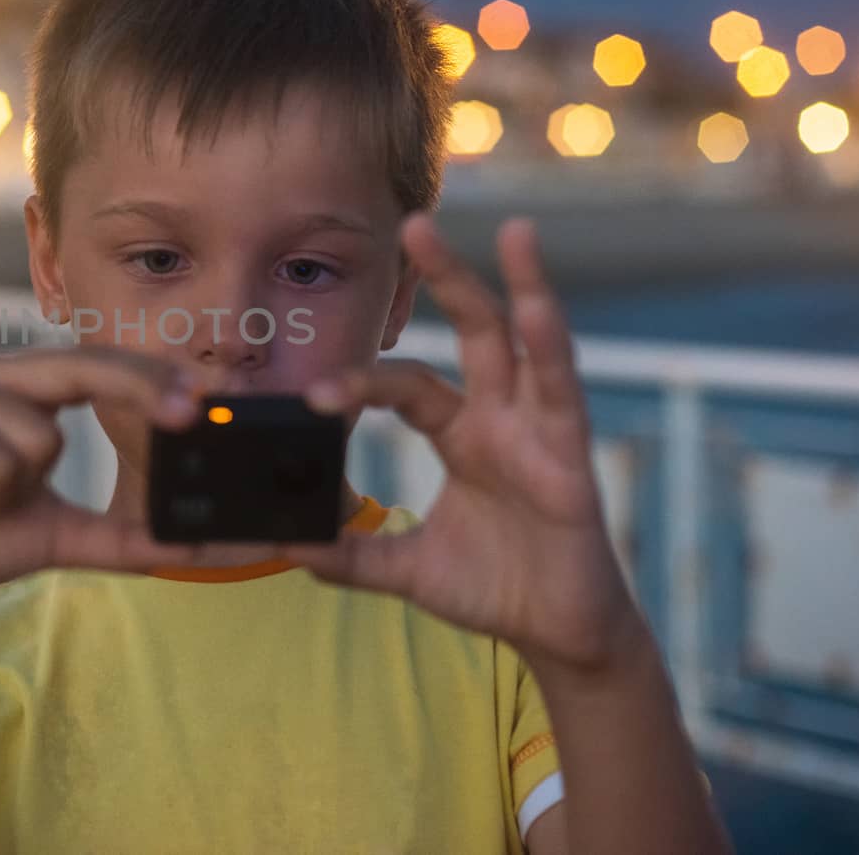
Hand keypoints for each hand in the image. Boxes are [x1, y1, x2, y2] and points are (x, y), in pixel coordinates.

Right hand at [0, 346, 210, 621]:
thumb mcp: (62, 535)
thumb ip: (126, 537)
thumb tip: (196, 549)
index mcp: (25, 390)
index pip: (98, 367)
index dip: (151, 376)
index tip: (204, 396)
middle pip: (82, 367)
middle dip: (141, 387)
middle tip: (189, 413)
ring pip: (38, 438)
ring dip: (14, 493)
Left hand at [288, 214, 643, 672]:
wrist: (558, 636)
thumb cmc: (495, 589)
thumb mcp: (407, 571)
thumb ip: (352, 557)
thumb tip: (287, 548)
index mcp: (462, 434)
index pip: (406, 386)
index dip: (361, 385)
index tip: (313, 396)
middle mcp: (501, 418)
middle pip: (474, 331)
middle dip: (449, 277)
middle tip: (413, 222)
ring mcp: (540, 431)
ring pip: (530, 345)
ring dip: (523, 287)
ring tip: (515, 230)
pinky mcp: (570, 458)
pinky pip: (562, 395)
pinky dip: (551, 350)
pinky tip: (538, 308)